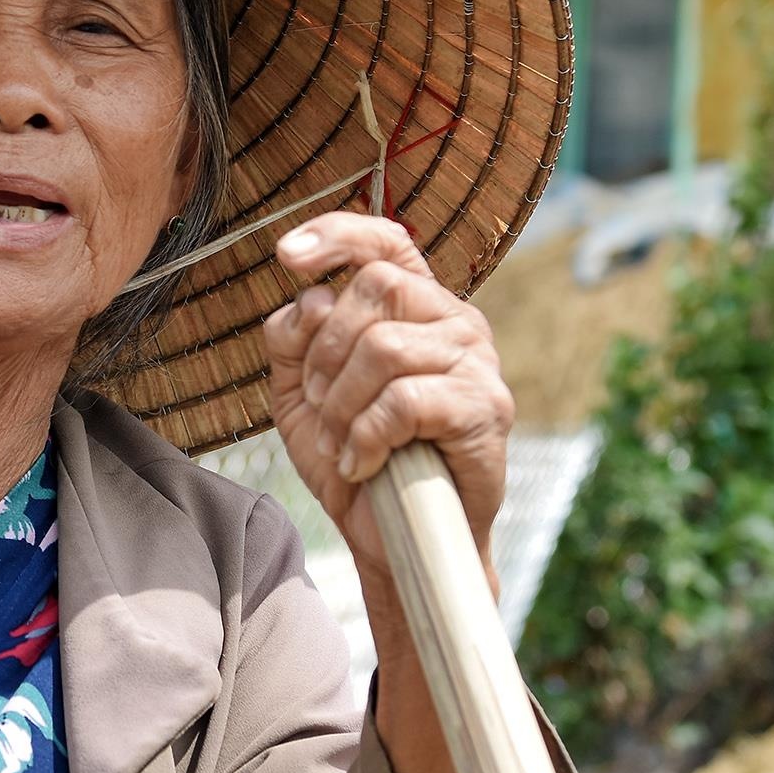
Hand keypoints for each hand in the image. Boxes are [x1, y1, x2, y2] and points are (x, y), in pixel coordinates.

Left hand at [261, 211, 513, 592]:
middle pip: (374, 289)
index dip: (338, 234)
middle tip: (320, 405)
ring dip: (341, 403)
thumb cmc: (354, 458)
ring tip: (342, 443)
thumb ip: (292, 339)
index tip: (287, 255)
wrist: (396, 539)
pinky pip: (404, 400)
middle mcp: (453, 320)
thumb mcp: (301, 392)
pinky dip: (365, 436)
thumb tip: (306, 300)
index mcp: (414, 306)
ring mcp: (476, 361)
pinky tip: (362, 463)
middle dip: (325, 351)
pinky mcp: (486, 407)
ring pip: (384, 347)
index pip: (385, 242)